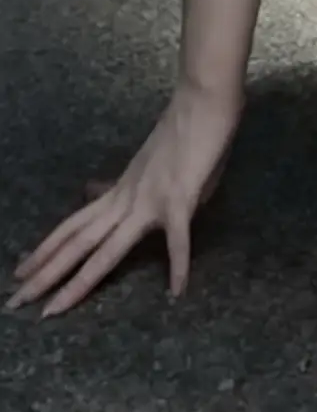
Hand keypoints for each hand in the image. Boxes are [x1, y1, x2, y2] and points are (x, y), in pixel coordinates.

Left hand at [6, 82, 242, 318]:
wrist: (202, 101)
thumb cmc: (182, 130)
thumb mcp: (146, 163)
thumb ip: (123, 185)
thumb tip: (95, 191)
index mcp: (119, 191)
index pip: (73, 226)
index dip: (45, 251)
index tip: (19, 272)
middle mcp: (125, 200)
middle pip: (78, 244)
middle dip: (45, 274)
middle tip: (15, 303)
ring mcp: (149, 202)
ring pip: (106, 250)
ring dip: (78, 282)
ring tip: (53, 310)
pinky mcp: (179, 201)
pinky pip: (177, 239)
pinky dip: (177, 266)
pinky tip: (177, 291)